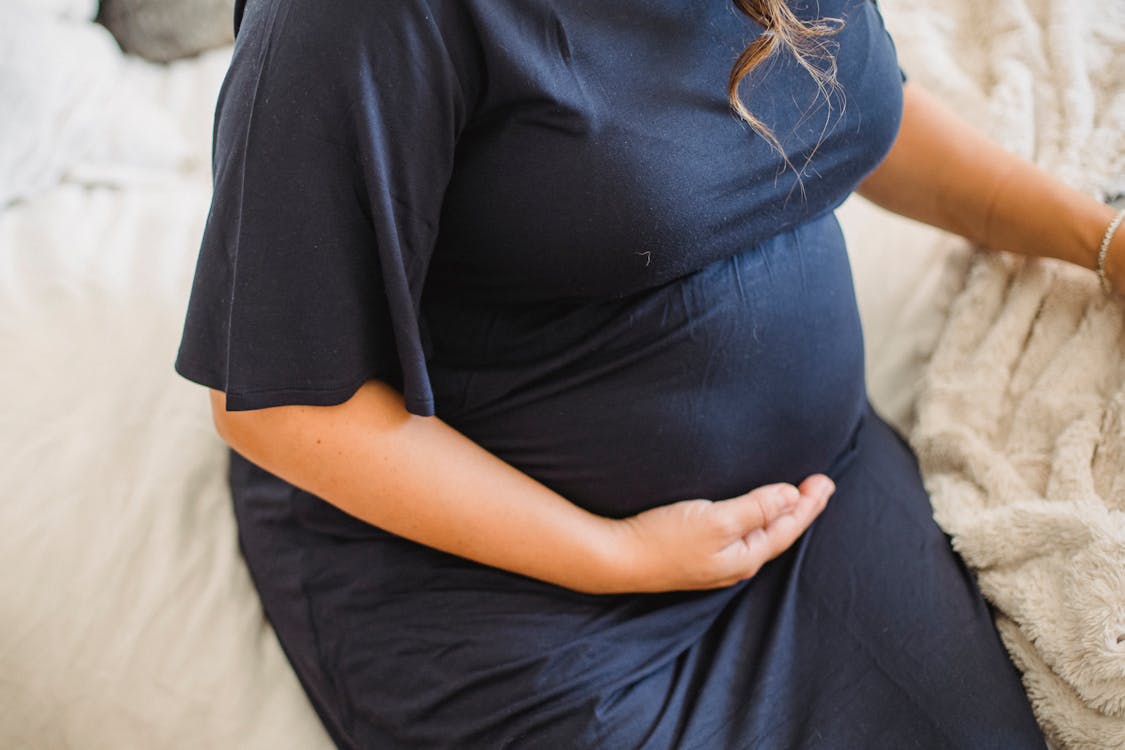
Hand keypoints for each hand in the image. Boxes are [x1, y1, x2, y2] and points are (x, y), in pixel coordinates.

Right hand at [607, 475, 834, 592]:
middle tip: (821, 483)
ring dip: (780, 514)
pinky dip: (757, 519)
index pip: (787, 528)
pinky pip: (741, 535)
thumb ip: (756, 508)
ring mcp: (715, 561)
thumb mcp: (716, 520)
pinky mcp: (697, 553)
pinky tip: (754, 515)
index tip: (825, 481)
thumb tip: (791, 496)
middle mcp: (734, 564)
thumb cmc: (663, 538)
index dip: (809, 504)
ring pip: (759, 536)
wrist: (617, 559)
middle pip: (778, 534)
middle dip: (801, 508)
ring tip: (796, 498)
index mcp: (744, 556)